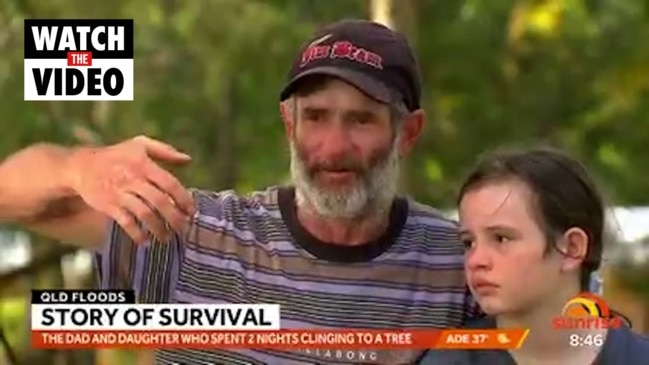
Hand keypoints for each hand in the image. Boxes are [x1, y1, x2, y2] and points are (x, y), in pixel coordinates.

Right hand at [66, 135, 193, 242]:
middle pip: (160, 201)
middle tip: (184, 228)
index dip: (183, 198)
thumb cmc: (116, 155)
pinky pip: (126, 222)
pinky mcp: (108, 205)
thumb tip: (188, 160)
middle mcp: (133, 179)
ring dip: (158, 228)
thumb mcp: (139, 145)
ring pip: (145, 214)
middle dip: (175, 217)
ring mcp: (120, 193)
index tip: (192, 210)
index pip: (169, 183)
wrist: (82, 166)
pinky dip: (136, 233)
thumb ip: (165, 151)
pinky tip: (145, 241)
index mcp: (144, 164)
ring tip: (167, 238)